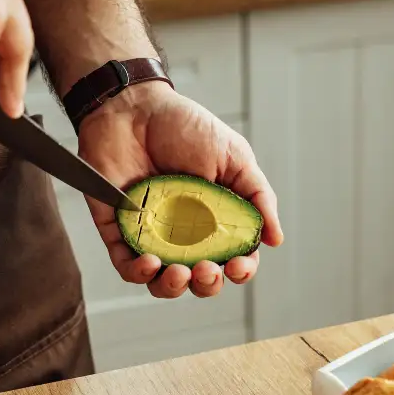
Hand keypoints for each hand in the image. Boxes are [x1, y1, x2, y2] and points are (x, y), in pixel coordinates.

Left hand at [78, 83, 283, 298]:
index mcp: (215, 219)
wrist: (134, 106)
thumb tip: (275, 238)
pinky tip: (149, 263)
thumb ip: (257, 196)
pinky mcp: (118, 229)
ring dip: (173, 287)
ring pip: (162, 281)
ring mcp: (150, 234)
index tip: (239, 266)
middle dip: (207, 284)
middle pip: (199, 278)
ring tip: (179, 273)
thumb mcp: (235, 157)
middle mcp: (184, 233)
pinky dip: (138, 273)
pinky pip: (126, 265)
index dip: (240, 270)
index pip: (232, 258)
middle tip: (206, 269)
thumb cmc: (184, 126)